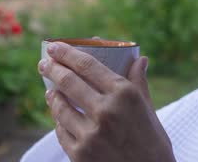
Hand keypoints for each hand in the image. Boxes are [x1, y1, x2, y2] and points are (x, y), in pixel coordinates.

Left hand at [38, 42, 174, 161]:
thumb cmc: (152, 144)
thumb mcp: (149, 111)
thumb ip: (139, 83)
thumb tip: (140, 59)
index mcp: (124, 94)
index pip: (87, 65)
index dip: (67, 53)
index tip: (55, 46)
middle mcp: (106, 111)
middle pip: (69, 81)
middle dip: (52, 69)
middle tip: (44, 63)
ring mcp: (90, 133)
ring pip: (60, 106)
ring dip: (52, 95)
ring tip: (50, 90)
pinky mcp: (79, 154)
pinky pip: (61, 130)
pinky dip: (59, 120)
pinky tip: (59, 115)